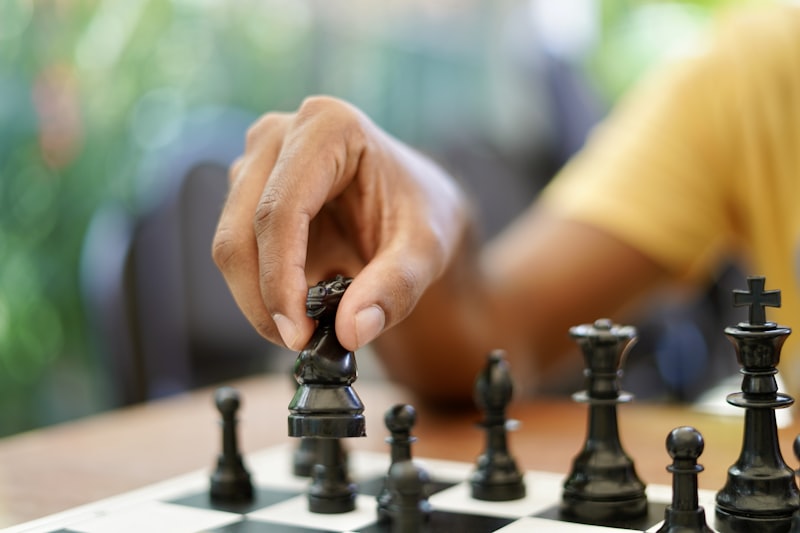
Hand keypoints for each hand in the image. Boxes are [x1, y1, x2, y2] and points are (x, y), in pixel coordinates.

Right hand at [212, 96, 468, 351]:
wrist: (414, 204)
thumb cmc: (422, 214)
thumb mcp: (427, 250)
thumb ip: (396, 288)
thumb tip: (351, 331)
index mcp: (328, 127)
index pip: (281, 212)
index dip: (281, 281)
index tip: (298, 335)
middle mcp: (280, 134)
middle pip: (241, 232)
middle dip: (265, 300)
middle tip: (301, 343)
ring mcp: (257, 160)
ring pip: (231, 247)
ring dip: (262, 299)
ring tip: (313, 323)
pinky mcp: (248, 190)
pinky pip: (238, 252)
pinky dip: (263, 290)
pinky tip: (303, 303)